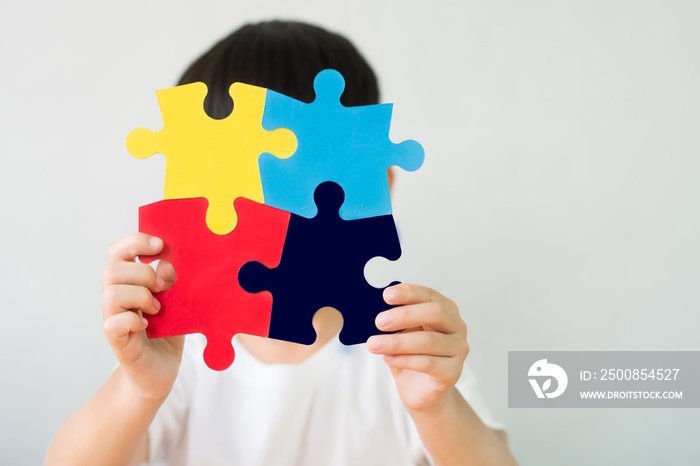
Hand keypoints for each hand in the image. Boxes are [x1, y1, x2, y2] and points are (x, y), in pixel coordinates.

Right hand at [102, 232, 183, 399]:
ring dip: (140, 296)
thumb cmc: (167, 332)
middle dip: (142, 273)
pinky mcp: (117, 341)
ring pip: (111, 293)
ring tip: (157, 309)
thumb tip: (168, 262)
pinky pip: (113, 323)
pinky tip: (147, 325)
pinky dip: (133, 320)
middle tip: (162, 288)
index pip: (119, 252)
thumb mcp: (177, 301)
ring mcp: (114, 319)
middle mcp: (116, 298)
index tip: (160, 245)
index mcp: (129, 282)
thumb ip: (173, 281)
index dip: (135, 242)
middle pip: (111, 269)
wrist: (161, 371)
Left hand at [367, 283, 468, 414]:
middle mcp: (457, 327)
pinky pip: (428, 363)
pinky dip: (404, 359)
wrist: (420, 390)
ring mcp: (458, 350)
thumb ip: (395, 321)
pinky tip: (388, 358)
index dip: (409, 292)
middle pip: (435, 313)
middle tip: (379, 321)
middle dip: (404, 315)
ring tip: (374, 344)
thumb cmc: (411, 356)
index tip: (387, 295)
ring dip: (397, 342)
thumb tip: (376, 310)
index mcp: (445, 309)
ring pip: (429, 341)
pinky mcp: (453, 372)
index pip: (429, 295)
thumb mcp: (401, 333)